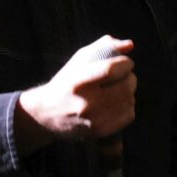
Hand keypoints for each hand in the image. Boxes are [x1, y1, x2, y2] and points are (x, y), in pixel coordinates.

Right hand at [15, 35, 135, 145]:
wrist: (46, 114)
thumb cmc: (66, 82)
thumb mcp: (78, 60)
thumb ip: (103, 47)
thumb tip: (130, 45)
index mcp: (78, 82)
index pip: (111, 70)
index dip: (125, 64)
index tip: (126, 63)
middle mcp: (86, 103)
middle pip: (125, 86)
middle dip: (129, 77)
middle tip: (123, 76)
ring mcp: (94, 120)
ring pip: (129, 100)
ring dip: (129, 92)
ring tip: (117, 89)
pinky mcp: (100, 131)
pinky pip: (129, 115)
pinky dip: (127, 107)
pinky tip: (116, 103)